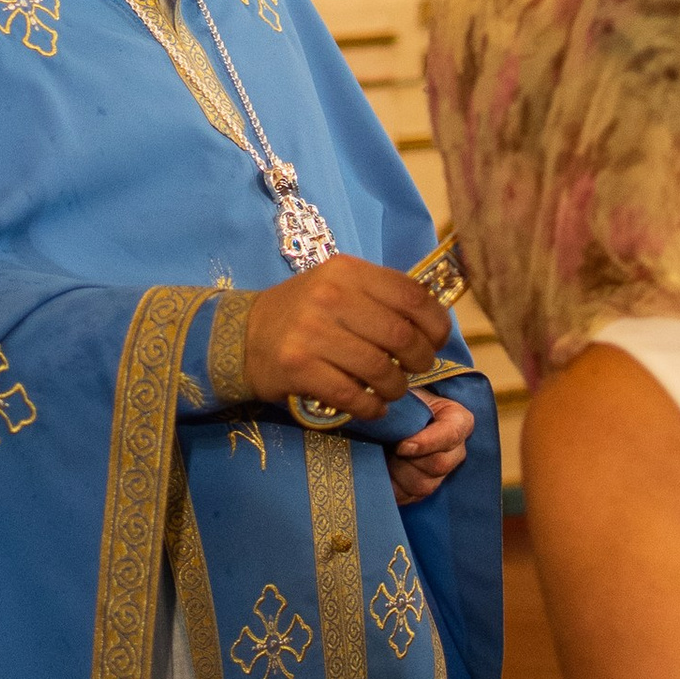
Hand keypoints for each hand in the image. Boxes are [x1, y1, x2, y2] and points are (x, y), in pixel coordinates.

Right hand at [241, 260, 448, 418]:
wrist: (242, 335)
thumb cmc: (303, 312)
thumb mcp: (338, 285)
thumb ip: (381, 297)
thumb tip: (434, 324)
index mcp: (347, 271)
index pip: (412, 295)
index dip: (436, 324)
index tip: (437, 341)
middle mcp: (330, 296)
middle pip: (401, 336)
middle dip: (420, 361)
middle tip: (416, 370)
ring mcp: (312, 333)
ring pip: (380, 370)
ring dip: (396, 388)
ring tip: (392, 390)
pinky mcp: (299, 368)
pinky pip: (353, 395)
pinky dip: (372, 408)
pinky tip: (372, 407)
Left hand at [389, 392, 471, 504]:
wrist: (388, 416)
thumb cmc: (400, 401)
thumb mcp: (406, 395)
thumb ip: (408, 403)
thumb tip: (394, 417)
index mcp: (458, 420)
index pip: (450, 434)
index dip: (425, 443)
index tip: (401, 446)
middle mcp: (456, 449)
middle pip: (439, 465)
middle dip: (409, 459)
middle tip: (389, 448)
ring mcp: (442, 472)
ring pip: (425, 485)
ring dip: (400, 474)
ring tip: (385, 457)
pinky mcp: (425, 488)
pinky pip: (412, 499)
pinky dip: (394, 490)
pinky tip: (384, 474)